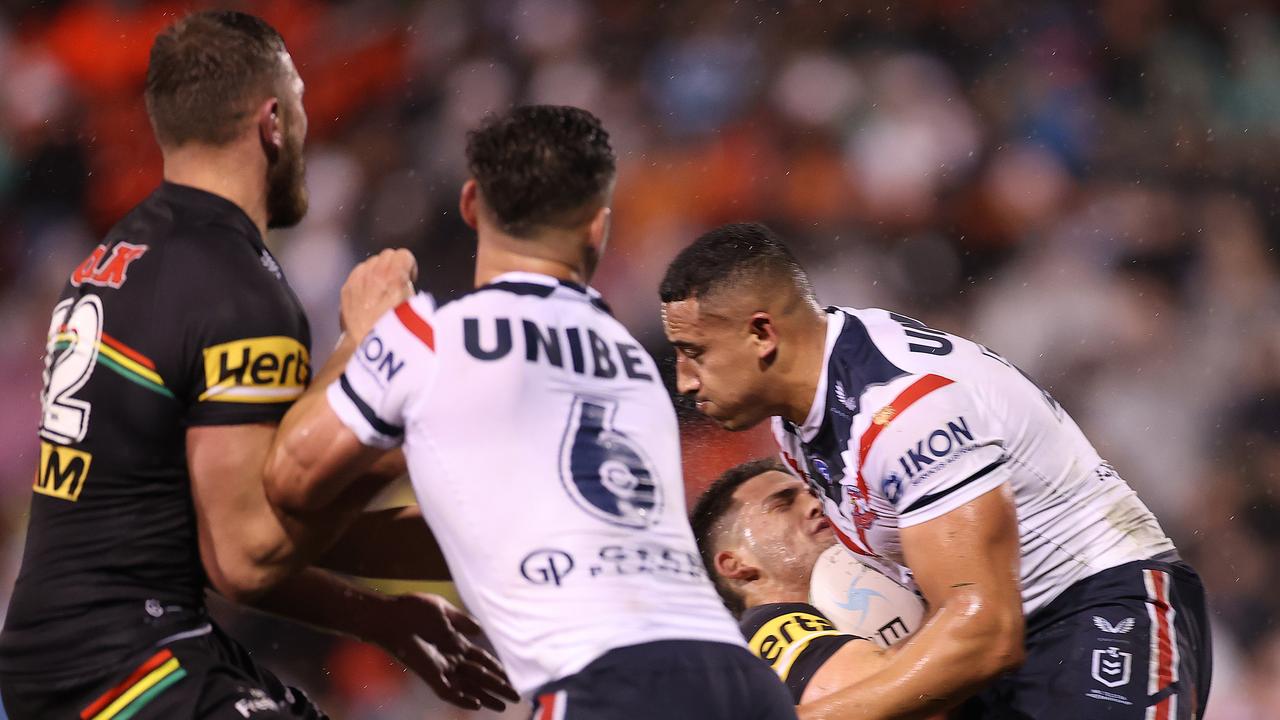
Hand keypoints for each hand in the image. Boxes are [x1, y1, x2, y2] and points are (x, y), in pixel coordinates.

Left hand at [340, 248, 417, 340]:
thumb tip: (406, 282)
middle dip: (394, 266)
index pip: (403, 254)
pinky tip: (369, 294)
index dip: (409, 266)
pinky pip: (358, 272)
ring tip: (382, 290)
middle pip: (387, 255)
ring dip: (378, 271)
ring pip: (371, 262)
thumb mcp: (415, 309)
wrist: (369, 350)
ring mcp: (358, 280)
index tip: (410, 279)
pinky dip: (365, 278)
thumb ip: (409, 288)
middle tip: (396, 283)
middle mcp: (375, 275)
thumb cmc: (396, 333)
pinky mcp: (347, 288)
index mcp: (395, 278)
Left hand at [368, 592, 518, 711]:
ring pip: (469, 687)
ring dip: (486, 696)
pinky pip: (448, 692)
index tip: (510, 676)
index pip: (481, 659)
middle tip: (515, 697)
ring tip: (502, 706)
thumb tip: (479, 630)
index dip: (496, 668)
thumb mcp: (441, 609)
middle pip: (480, 676)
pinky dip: (462, 699)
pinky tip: (476, 705)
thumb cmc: (411, 609)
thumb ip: (460, 620)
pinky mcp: (430, 675)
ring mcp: (441, 668)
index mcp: (455, 642)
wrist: (390, 616)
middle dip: (498, 686)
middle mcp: (450, 658)